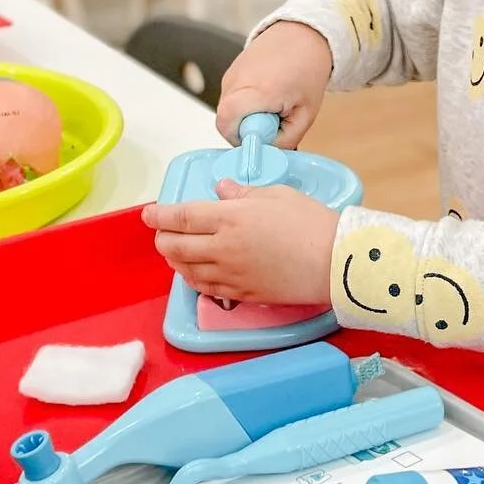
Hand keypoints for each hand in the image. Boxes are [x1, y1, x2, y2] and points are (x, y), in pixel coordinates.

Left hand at [142, 180, 337, 305]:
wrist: (334, 262)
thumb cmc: (310, 222)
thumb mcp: (276, 194)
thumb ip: (242, 194)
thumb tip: (222, 190)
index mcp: (230, 218)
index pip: (182, 216)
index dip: (160, 215)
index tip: (149, 214)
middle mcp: (223, 247)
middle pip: (177, 246)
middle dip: (162, 239)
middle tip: (161, 233)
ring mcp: (231, 274)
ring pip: (187, 270)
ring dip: (175, 261)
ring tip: (174, 253)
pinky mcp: (242, 293)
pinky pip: (206, 288)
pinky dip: (193, 279)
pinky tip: (194, 274)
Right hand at [216, 22, 331, 148]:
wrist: (305, 34)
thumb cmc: (308, 69)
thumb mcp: (305, 113)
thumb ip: (286, 140)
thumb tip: (270, 155)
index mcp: (256, 92)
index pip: (227, 127)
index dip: (243, 141)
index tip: (263, 140)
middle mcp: (236, 82)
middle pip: (227, 122)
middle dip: (248, 130)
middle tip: (272, 123)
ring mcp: (230, 75)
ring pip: (229, 110)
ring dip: (247, 116)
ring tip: (273, 105)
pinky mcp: (231, 72)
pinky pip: (232, 98)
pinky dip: (246, 103)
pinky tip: (268, 95)